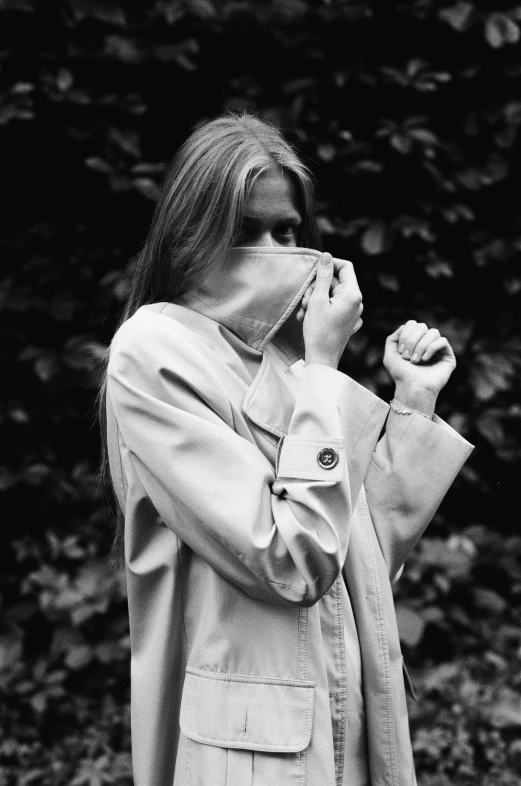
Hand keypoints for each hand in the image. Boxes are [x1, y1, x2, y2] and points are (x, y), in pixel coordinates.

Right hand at [302, 252, 363, 367]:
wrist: (322, 359)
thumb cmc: (319, 332)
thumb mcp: (318, 300)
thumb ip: (323, 276)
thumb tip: (326, 256)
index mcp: (353, 295)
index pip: (346, 266)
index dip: (329, 264)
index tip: (314, 270)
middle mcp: (357, 302)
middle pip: (336, 281)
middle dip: (318, 287)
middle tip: (305, 300)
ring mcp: (353, 312)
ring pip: (332, 294)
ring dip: (316, 299)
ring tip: (305, 312)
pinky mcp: (347, 320)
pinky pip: (334, 306)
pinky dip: (321, 308)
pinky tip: (310, 317)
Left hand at [384, 320, 456, 398]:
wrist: (411, 388)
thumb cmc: (401, 374)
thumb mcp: (390, 355)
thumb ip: (393, 339)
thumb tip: (405, 326)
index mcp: (415, 341)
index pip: (413, 324)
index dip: (405, 334)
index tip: (401, 351)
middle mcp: (427, 343)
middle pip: (422, 326)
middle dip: (412, 341)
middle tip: (407, 357)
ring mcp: (438, 350)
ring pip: (433, 332)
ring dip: (421, 346)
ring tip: (416, 360)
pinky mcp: (448, 356)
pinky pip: (443, 341)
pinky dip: (431, 348)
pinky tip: (425, 360)